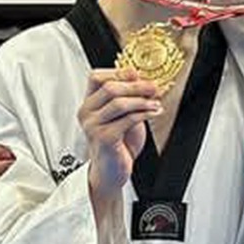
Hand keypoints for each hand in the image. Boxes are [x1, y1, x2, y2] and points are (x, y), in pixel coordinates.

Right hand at [78, 68, 161, 196]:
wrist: (112, 171)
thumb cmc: (118, 144)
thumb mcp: (124, 115)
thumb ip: (128, 98)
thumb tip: (142, 79)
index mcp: (89, 104)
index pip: (96, 77)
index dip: (119, 72)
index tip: (139, 74)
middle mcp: (87, 113)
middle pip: (110, 87)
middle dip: (136, 85)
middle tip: (154, 87)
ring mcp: (93, 126)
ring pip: (118, 102)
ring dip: (142, 100)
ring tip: (156, 102)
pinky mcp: (104, 138)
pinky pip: (127, 119)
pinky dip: (144, 113)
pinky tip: (154, 112)